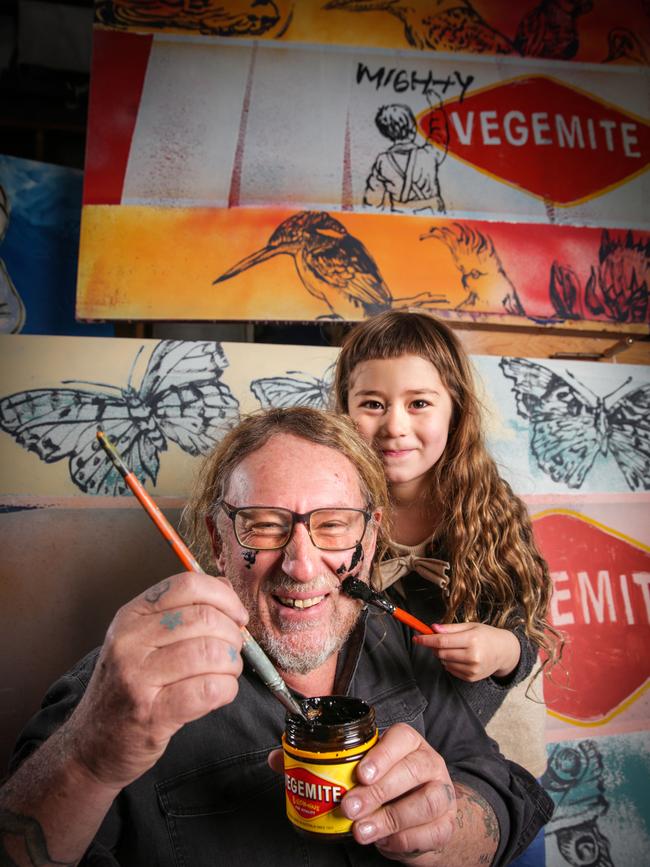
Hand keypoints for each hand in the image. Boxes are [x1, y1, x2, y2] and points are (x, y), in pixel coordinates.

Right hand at [68, 572, 248, 789]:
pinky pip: (209, 689)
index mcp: (131, 615)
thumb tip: (224, 588)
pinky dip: (227, 689)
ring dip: (232, 664)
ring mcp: (137, 677)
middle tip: (233, 651)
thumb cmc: (127, 690)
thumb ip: (180, 612)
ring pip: (211, 652)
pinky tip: (220, 692)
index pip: (187, 585)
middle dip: (232, 635)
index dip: (224, 596)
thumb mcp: (140, 641)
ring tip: (226, 673)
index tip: (238, 616)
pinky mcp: (151, 713)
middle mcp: (130, 641)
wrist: (90, 747)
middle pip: (204, 618)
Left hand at [270, 724, 455, 863]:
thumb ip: (318, 764)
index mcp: (407, 744)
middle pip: (412, 770)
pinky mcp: (445, 824)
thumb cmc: (386, 786)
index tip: (359, 773)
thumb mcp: (358, 771)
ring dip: (390, 819)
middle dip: (378, 791)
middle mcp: (429, 763)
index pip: (402, 737)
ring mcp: (442, 793)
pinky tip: (384, 843)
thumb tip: (277, 760)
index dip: (383, 754)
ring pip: (425, 802)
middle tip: (348, 808)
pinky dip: (405, 841)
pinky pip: (430, 832)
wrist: (426, 817)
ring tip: (362, 832)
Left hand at [414, 622, 520, 680]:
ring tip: (453, 647)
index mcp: (472, 640)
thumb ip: (450, 628)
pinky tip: (459, 656)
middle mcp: (472, 656)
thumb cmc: (486, 636)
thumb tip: (432, 628)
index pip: (442, 641)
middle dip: (434, 646)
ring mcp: (472, 669)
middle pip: (441, 653)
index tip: (417, 637)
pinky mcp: (471, 678)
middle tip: (436, 640)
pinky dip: (449, 663)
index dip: (427, 640)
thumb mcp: (470, 626)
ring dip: (442, 655)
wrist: (505, 652)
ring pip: (444, 662)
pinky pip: (451, 670)